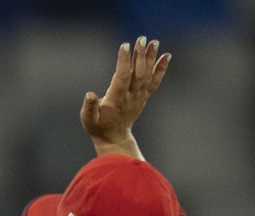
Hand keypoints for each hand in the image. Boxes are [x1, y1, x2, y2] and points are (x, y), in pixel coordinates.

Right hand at [81, 36, 169, 154]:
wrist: (114, 137)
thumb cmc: (98, 127)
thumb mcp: (88, 120)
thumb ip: (89, 107)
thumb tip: (89, 94)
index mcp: (116, 99)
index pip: (121, 77)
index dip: (123, 61)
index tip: (124, 46)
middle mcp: (130, 96)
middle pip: (137, 73)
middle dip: (140, 55)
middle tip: (141, 38)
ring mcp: (139, 96)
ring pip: (147, 74)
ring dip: (151, 58)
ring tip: (154, 42)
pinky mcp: (143, 96)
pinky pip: (155, 81)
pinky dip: (161, 69)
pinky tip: (166, 56)